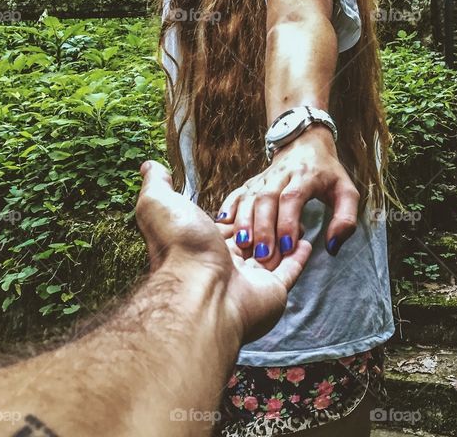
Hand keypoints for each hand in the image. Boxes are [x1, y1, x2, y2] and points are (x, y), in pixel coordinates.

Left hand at [135, 161, 311, 340]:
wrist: (199, 290)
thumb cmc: (180, 247)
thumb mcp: (160, 205)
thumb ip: (157, 185)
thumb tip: (149, 166)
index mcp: (203, 244)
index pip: (225, 227)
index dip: (238, 214)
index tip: (253, 199)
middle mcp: (225, 264)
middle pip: (250, 241)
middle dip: (263, 227)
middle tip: (280, 209)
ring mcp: (249, 279)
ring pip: (271, 255)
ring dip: (284, 239)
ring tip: (298, 221)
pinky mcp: (272, 290)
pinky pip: (290, 271)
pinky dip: (299, 257)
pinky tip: (307, 242)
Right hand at [216, 125, 359, 262]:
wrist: (305, 144)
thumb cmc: (328, 174)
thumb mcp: (346, 192)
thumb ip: (346, 219)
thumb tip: (333, 247)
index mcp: (305, 176)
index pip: (293, 197)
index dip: (288, 222)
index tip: (287, 246)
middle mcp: (281, 175)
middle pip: (266, 199)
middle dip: (263, 228)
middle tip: (263, 255)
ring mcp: (263, 178)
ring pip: (249, 197)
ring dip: (244, 221)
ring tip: (242, 245)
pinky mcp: (251, 182)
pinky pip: (236, 194)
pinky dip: (228, 208)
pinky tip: (223, 225)